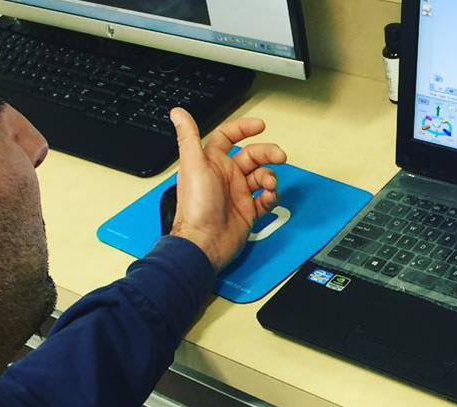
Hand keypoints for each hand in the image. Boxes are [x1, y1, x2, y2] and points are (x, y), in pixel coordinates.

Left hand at [168, 108, 287, 272]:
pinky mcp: (248, 211)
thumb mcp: (192, 166)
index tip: (259, 126)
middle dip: (267, 153)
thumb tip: (178, 113)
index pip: (228, 138)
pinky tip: (269, 196)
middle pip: (252, 155)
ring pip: (262, 176)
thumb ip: (189, 137)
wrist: (204, 243)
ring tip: (270, 184)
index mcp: (212, 163)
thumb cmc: (196, 208)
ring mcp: (238, 194)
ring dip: (270, 177)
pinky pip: (266, 199)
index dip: (243, 128)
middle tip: (279, 156)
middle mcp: (226, 176)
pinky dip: (271, 196)